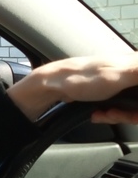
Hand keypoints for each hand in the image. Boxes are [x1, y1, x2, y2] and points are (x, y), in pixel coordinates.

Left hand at [7, 53, 137, 121]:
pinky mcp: (105, 91)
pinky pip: (117, 107)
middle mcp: (125, 70)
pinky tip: (99, 114)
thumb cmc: (79, 79)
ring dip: (119, 114)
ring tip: (104, 114)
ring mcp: (115, 81)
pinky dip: (110, 114)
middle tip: (115, 114)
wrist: (49, 87)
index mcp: (131, 62)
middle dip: (131, 111)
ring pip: (130, 104)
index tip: (134, 110)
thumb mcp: (114, 76)